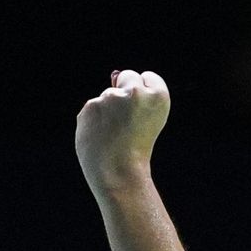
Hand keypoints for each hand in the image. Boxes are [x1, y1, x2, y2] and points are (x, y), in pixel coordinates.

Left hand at [75, 70, 171, 187]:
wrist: (118, 173)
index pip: (149, 77)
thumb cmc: (136, 150)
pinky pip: (93, 109)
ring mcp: (111, 98)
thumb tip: (114, 76)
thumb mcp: (148, 120)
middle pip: (127, 76)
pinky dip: (94, 121)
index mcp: (158, 96)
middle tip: (125, 119)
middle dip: (124, 90)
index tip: (142, 113)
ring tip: (113, 135)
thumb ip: (137, 97)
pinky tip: (100, 136)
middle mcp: (136, 93)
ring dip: (107, 110)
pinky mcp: (91, 106)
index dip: (144, 94)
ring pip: (107, 96)